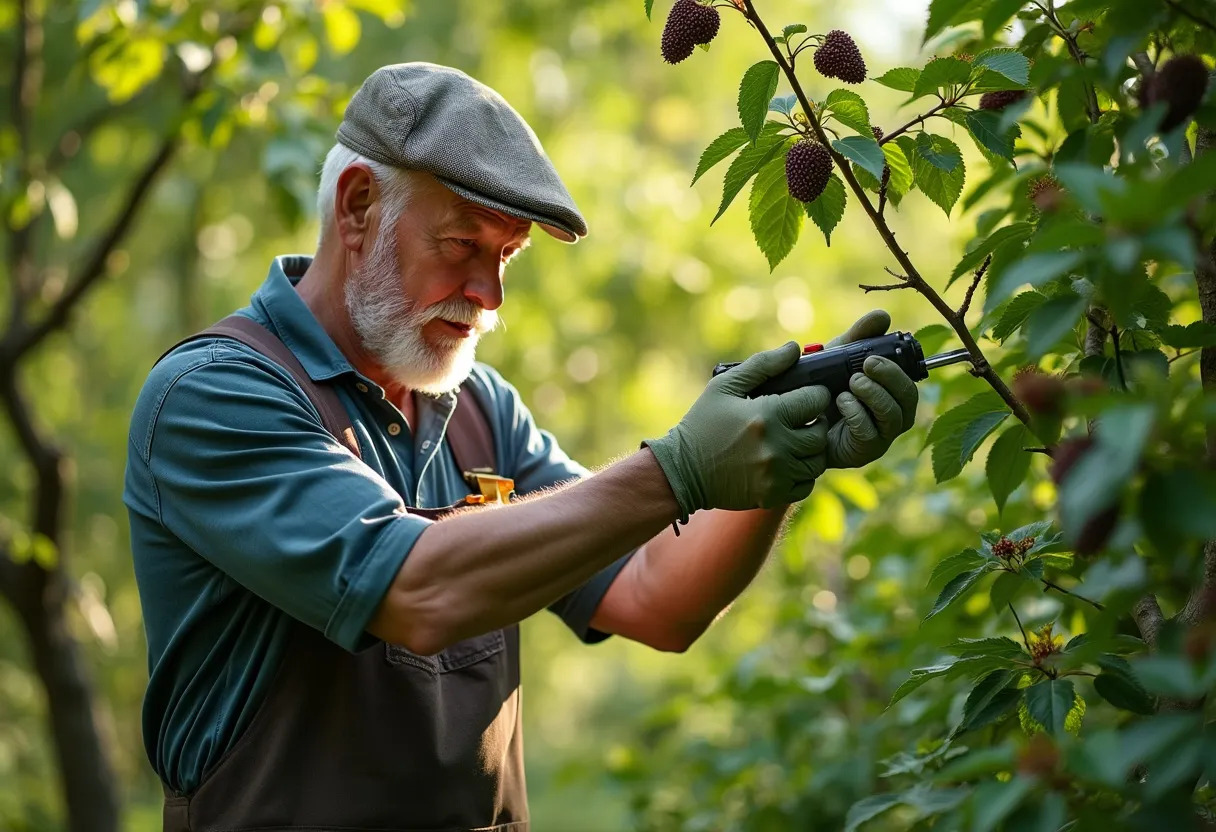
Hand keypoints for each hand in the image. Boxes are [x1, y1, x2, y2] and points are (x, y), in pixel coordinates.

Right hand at [644, 342, 830, 515]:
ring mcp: (777, 474)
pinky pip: (807, 483)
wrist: (681, 471)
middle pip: (821, 432)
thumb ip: (762, 365)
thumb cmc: (703, 424)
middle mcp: (777, 446)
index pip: (816, 400)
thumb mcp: (724, 386)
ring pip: (818, 460)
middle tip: (801, 419)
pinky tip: (786, 463)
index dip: (814, 395)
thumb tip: (794, 348)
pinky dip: (802, 473)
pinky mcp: (773, 495)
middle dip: (816, 422)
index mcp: (767, 414)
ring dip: (811, 449)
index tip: (803, 397)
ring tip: (794, 440)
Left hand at [823, 310, 918, 468]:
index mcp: (890, 391)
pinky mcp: (863, 452)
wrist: (791, 417)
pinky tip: (841, 402)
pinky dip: (858, 414)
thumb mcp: (838, 357)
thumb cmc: (820, 385)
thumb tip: (883, 316)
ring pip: (895, 417)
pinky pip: (871, 434)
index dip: (900, 367)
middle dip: (891, 378)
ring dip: (875, 395)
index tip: (875, 354)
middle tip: (867, 364)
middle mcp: (891, 415)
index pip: (910, 379)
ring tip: (852, 382)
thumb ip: (859, 337)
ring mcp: (880, 436)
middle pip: (909, 399)